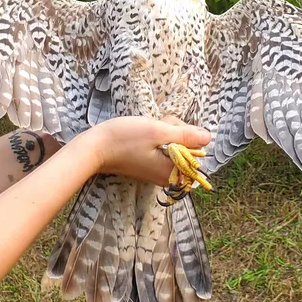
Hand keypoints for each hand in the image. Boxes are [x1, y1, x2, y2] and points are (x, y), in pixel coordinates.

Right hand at [81, 116, 211, 185]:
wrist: (93, 148)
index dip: (187, 134)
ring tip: (146, 128)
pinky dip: (156, 138)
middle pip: (186, 148)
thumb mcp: (158, 132)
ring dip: (164, 132)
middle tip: (156, 125)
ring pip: (174, 146)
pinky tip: (143, 133)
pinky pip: (162, 149)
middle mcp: (167, 175)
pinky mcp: (148, 165)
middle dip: (174, 131)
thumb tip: (208, 138)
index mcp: (172, 171)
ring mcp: (157, 171)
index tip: (170, 128)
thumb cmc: (124, 139)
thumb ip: (185, 135)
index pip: (197, 152)